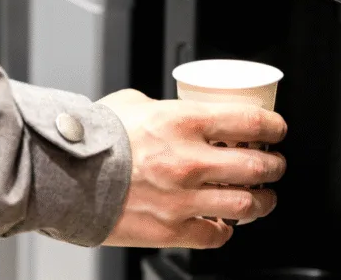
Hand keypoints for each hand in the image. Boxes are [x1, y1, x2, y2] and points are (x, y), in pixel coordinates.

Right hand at [97, 89, 286, 248]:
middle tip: (273, 166)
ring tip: (261, 198)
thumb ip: (166, 109)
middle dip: (274, 166)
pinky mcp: (170, 229)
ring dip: (262, 201)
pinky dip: (225, 230)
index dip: (275, 127)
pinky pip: (215, 235)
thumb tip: (180, 111)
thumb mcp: (134, 105)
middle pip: (259, 166)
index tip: (277, 131)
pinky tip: (223, 223)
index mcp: (185, 123)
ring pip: (247, 205)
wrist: (63, 174)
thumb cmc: (94, 138)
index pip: (252, 122)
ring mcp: (183, 199)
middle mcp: (191, 161)